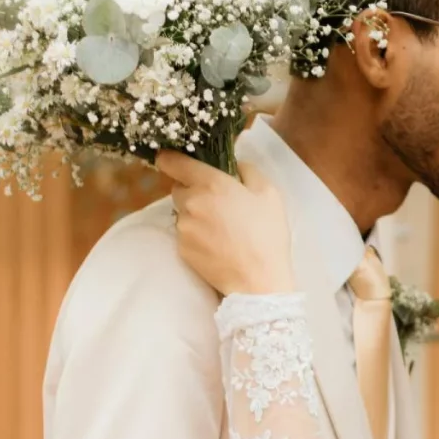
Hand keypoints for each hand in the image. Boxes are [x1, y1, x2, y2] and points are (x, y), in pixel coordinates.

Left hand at [156, 152, 293, 296]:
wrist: (258, 280)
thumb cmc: (267, 234)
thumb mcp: (269, 193)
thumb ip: (248, 170)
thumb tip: (235, 164)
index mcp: (211, 184)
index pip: (173, 162)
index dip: (170, 158)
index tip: (171, 158)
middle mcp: (191, 203)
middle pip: (178, 188)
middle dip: (193, 190)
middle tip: (218, 201)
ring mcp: (183, 228)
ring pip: (182, 212)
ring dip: (195, 213)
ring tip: (221, 226)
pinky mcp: (181, 249)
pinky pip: (184, 233)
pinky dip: (196, 234)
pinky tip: (217, 242)